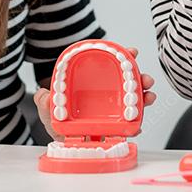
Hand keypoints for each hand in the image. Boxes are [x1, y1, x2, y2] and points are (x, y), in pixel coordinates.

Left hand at [33, 46, 157, 141]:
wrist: (60, 139)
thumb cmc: (59, 118)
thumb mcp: (49, 107)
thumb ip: (44, 100)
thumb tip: (42, 94)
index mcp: (94, 83)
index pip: (111, 66)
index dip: (124, 57)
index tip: (132, 52)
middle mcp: (107, 95)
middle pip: (127, 82)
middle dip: (140, 78)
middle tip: (146, 78)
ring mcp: (113, 111)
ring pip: (133, 101)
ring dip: (143, 97)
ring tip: (149, 97)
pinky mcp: (116, 128)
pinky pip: (129, 124)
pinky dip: (135, 123)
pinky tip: (138, 124)